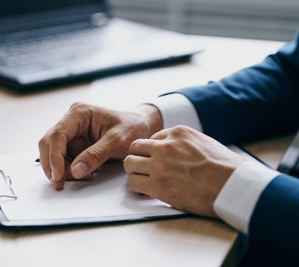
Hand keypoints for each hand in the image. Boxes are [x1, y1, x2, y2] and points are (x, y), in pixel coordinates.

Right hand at [39, 102, 162, 189]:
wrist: (142, 125)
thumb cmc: (132, 126)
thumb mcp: (117, 141)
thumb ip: (95, 155)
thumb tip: (75, 170)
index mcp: (79, 113)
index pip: (57, 134)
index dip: (54, 156)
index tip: (58, 175)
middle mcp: (71, 121)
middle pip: (49, 143)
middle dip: (53, 165)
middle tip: (60, 183)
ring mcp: (72, 132)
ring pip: (54, 153)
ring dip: (62, 168)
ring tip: (84, 175)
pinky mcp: (76, 143)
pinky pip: (64, 158)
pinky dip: (69, 169)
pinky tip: (84, 172)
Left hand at [123, 126, 245, 216]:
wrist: (234, 186)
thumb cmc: (225, 168)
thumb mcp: (203, 142)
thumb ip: (183, 144)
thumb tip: (172, 150)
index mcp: (178, 132)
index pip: (151, 138)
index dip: (152, 151)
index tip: (155, 160)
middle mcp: (165, 146)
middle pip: (135, 148)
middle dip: (138, 158)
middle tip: (143, 168)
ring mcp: (159, 165)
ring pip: (130, 164)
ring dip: (135, 172)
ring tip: (144, 180)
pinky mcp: (158, 186)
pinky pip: (133, 183)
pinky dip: (137, 187)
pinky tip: (146, 191)